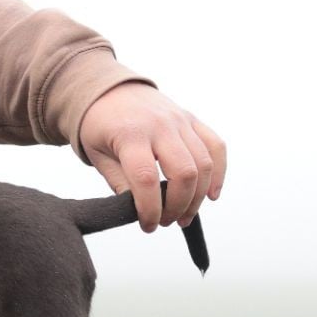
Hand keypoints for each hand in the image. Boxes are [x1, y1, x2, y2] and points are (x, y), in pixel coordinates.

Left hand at [79, 83, 225, 232]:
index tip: (148, 226)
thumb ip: (119, 182)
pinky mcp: (192, 119)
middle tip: (166, 222)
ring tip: (183, 216)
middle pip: (184, 173)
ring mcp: (180, 121)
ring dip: (198, 197)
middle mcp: (160, 126)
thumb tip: (140, 211)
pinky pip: (216, 146)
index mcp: (130, 135)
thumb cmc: (100, 127)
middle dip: (178, 206)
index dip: (150, 209)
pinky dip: (218, 173)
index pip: (146, 179)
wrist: (110, 90)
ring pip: (203, 163)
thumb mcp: (98, 156)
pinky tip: (211, 195)